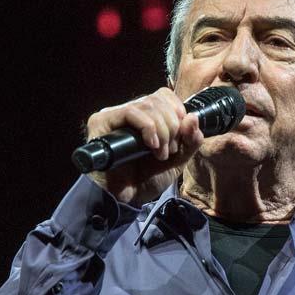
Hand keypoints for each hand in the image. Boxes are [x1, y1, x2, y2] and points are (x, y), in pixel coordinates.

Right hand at [84, 87, 206, 205]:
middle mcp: (128, 112)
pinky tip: (151, 145)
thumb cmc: (148, 178)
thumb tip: (193, 117)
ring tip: (160, 154)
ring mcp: (114, 116)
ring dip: (162, 131)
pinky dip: (148, 127)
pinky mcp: (101, 122)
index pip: (163, 95)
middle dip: (172, 126)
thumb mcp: (178, 158)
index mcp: (146, 116)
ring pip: (147, 105)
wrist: (128, 199)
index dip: (177, 111)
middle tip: (169, 150)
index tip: (180, 136)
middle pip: (158, 99)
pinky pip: (130, 112)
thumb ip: (190, 139)